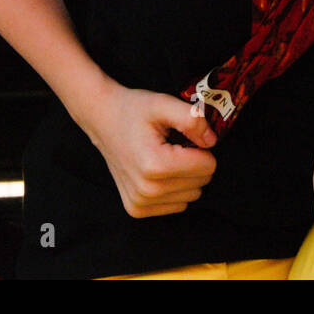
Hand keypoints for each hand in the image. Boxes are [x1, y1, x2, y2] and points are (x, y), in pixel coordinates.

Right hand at [81, 83, 217, 218]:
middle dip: (193, 162)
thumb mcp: (162, 103)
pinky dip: (174, 189)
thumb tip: (211, 141)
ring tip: (164, 157)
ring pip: (191, 195)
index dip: (200, 147)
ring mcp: (140, 203)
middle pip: (201, 182)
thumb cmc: (132, 111)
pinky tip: (158, 171)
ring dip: (184, 177)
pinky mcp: (137, 209)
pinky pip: (177, 205)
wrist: (102, 120)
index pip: (208, 166)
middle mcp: (147, 190)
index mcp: (155, 165)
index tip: (181, 137)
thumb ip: (192, 119)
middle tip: (172, 145)